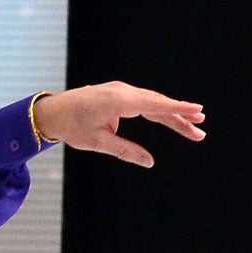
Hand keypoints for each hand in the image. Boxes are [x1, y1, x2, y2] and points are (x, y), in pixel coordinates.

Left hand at [35, 83, 205, 167]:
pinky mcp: (119, 94)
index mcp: (117, 102)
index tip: (198, 112)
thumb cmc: (71, 127)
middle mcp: (123, 92)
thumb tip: (150, 162)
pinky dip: (158, 110)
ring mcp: (121, 90)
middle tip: (200, 132)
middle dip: (180, 118)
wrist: (51, 111)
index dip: (178, 109)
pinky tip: (171, 118)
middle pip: (158, 105)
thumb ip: (125, 151)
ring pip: (153, 103)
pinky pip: (143, 102)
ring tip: (192, 127)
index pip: (154, 106)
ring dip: (172, 115)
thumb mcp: (96, 142)